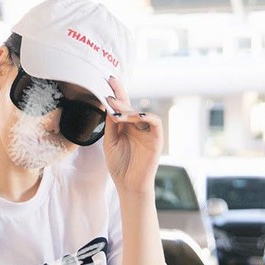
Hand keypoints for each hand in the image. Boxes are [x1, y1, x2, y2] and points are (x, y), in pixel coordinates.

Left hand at [103, 76, 163, 195]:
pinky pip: (155, 122)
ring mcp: (147, 132)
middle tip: (109, 93)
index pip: (122, 106)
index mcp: (125, 126)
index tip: (108, 80)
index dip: (117, 92)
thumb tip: (110, 106)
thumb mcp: (110, 142)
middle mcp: (137, 126)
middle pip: (130, 107)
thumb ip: (111, 125)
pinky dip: (146, 116)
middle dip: (120, 99)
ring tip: (116, 110)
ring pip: (141, 113)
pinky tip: (135, 116)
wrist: (129, 185)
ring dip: (128, 110)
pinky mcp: (156, 139)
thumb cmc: (119, 166)